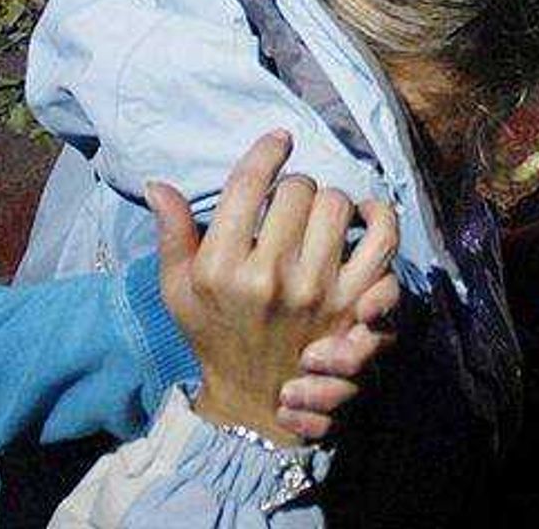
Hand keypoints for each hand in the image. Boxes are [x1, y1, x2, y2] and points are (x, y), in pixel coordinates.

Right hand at [146, 131, 399, 444]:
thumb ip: (172, 234)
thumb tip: (157, 183)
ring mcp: (318, 291)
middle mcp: (271, 276)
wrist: (255, 398)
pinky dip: (379, 217)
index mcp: (223, 268)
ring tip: (318, 213)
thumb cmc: (214, 334)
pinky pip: (382, 239)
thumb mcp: (178, 289)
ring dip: (330, 201)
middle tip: (289, 201)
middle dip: (294, 186)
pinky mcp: (355, 304)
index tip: (279, 140)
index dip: (267, 152)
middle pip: (298, 189)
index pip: (249, 184)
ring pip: (337, 205)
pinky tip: (364, 213)